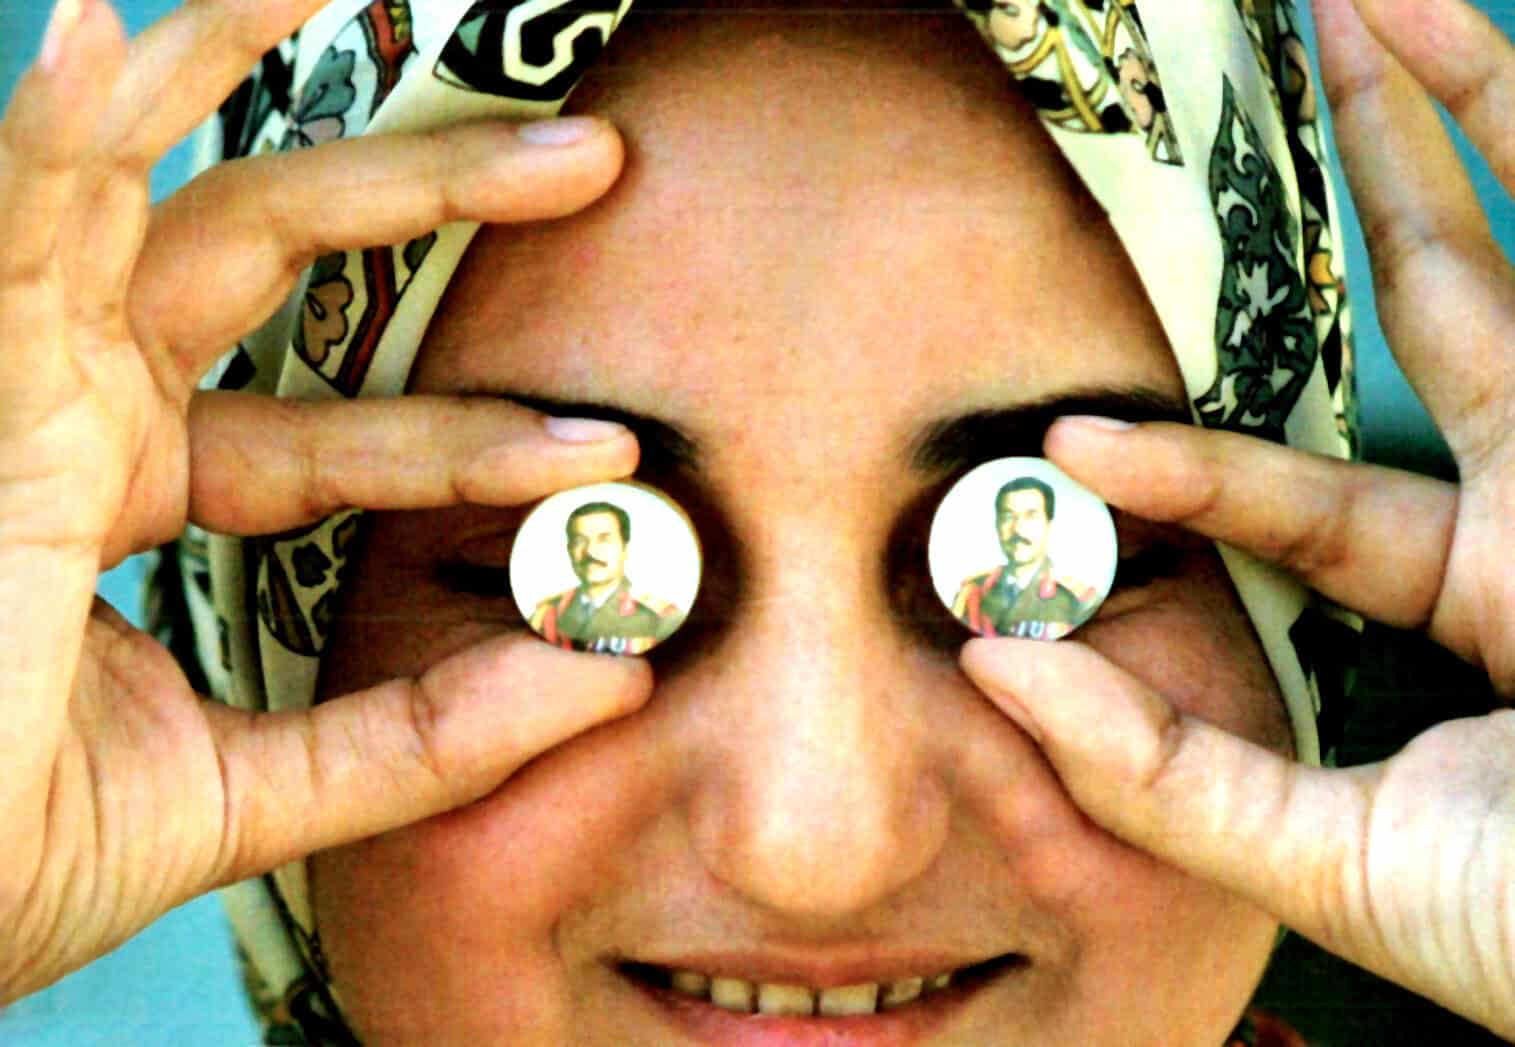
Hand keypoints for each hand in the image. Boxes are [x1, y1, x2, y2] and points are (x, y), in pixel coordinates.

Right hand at [0, 0, 650, 1000]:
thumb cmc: (6, 860)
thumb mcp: (247, 792)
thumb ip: (416, 737)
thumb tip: (605, 681)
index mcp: (136, 499)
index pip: (331, 434)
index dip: (469, 438)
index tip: (607, 450)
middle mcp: (80, 418)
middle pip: (271, 258)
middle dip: (432, 194)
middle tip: (594, 158)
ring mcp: (17, 385)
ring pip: (149, 188)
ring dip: (241, 66)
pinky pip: (19, 227)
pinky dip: (67, 131)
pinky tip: (118, 30)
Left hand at [962, 0, 1514, 1035]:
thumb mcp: (1338, 867)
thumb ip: (1161, 776)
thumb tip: (991, 668)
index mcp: (1478, 602)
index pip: (1312, 506)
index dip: (1192, 467)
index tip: (1064, 443)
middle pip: (1438, 322)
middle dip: (1356, 213)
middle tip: (1266, 92)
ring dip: (1459, 124)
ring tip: (1366, 8)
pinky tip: (1477, 43)